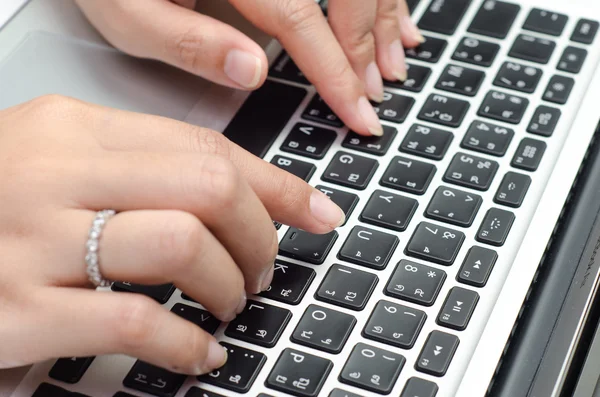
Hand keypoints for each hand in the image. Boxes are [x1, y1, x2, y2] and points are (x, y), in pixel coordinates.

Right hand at [0, 95, 343, 373]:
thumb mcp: (64, 165)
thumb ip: (147, 169)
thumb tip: (249, 192)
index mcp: (73, 130)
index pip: (207, 146)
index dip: (277, 185)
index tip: (317, 212)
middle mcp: (55, 173)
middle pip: (208, 188)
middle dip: (261, 236)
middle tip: (262, 268)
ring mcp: (33, 242)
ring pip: (182, 246)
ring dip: (228, 284)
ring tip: (229, 303)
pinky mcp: (17, 312)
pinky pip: (135, 324)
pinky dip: (187, 344)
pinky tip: (199, 352)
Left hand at [75, 0, 422, 135]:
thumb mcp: (127, 12)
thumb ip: (189, 42)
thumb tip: (253, 72)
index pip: (300, 18)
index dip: (336, 70)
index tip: (361, 111)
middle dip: (367, 43)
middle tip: (377, 93)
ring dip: (381, 13)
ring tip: (395, 58)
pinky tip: (384, 14)